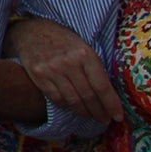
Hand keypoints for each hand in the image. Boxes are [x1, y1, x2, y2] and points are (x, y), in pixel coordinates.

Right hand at [7, 14, 124, 122]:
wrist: (33, 31)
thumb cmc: (64, 41)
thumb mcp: (84, 48)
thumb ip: (95, 69)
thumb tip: (109, 95)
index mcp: (85, 55)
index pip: (102, 86)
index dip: (111, 105)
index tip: (117, 117)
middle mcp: (68, 63)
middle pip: (88, 96)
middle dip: (100, 112)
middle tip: (105, 120)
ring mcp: (51, 70)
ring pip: (73, 101)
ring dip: (85, 113)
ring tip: (91, 116)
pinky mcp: (38, 76)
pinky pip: (57, 99)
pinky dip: (67, 107)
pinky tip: (74, 107)